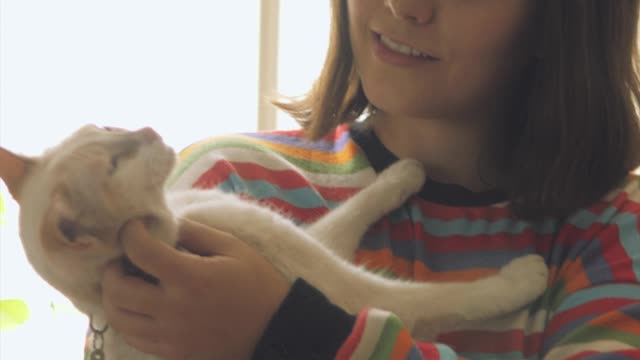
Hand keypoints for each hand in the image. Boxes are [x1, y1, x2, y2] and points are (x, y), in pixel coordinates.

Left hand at [102, 218, 290, 359]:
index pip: (140, 251)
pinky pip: (133, 337)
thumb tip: (163, 224)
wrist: (275, 330)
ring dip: (114, 295)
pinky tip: (141, 304)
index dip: (130, 232)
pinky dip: (127, 318)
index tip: (136, 226)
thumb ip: (194, 232)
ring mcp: (170, 336)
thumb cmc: (257, 283)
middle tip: (125, 258)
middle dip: (112, 268)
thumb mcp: (232, 247)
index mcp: (190, 278)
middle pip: (116, 288)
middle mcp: (173, 309)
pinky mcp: (172, 352)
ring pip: (118, 317)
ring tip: (128, 281)